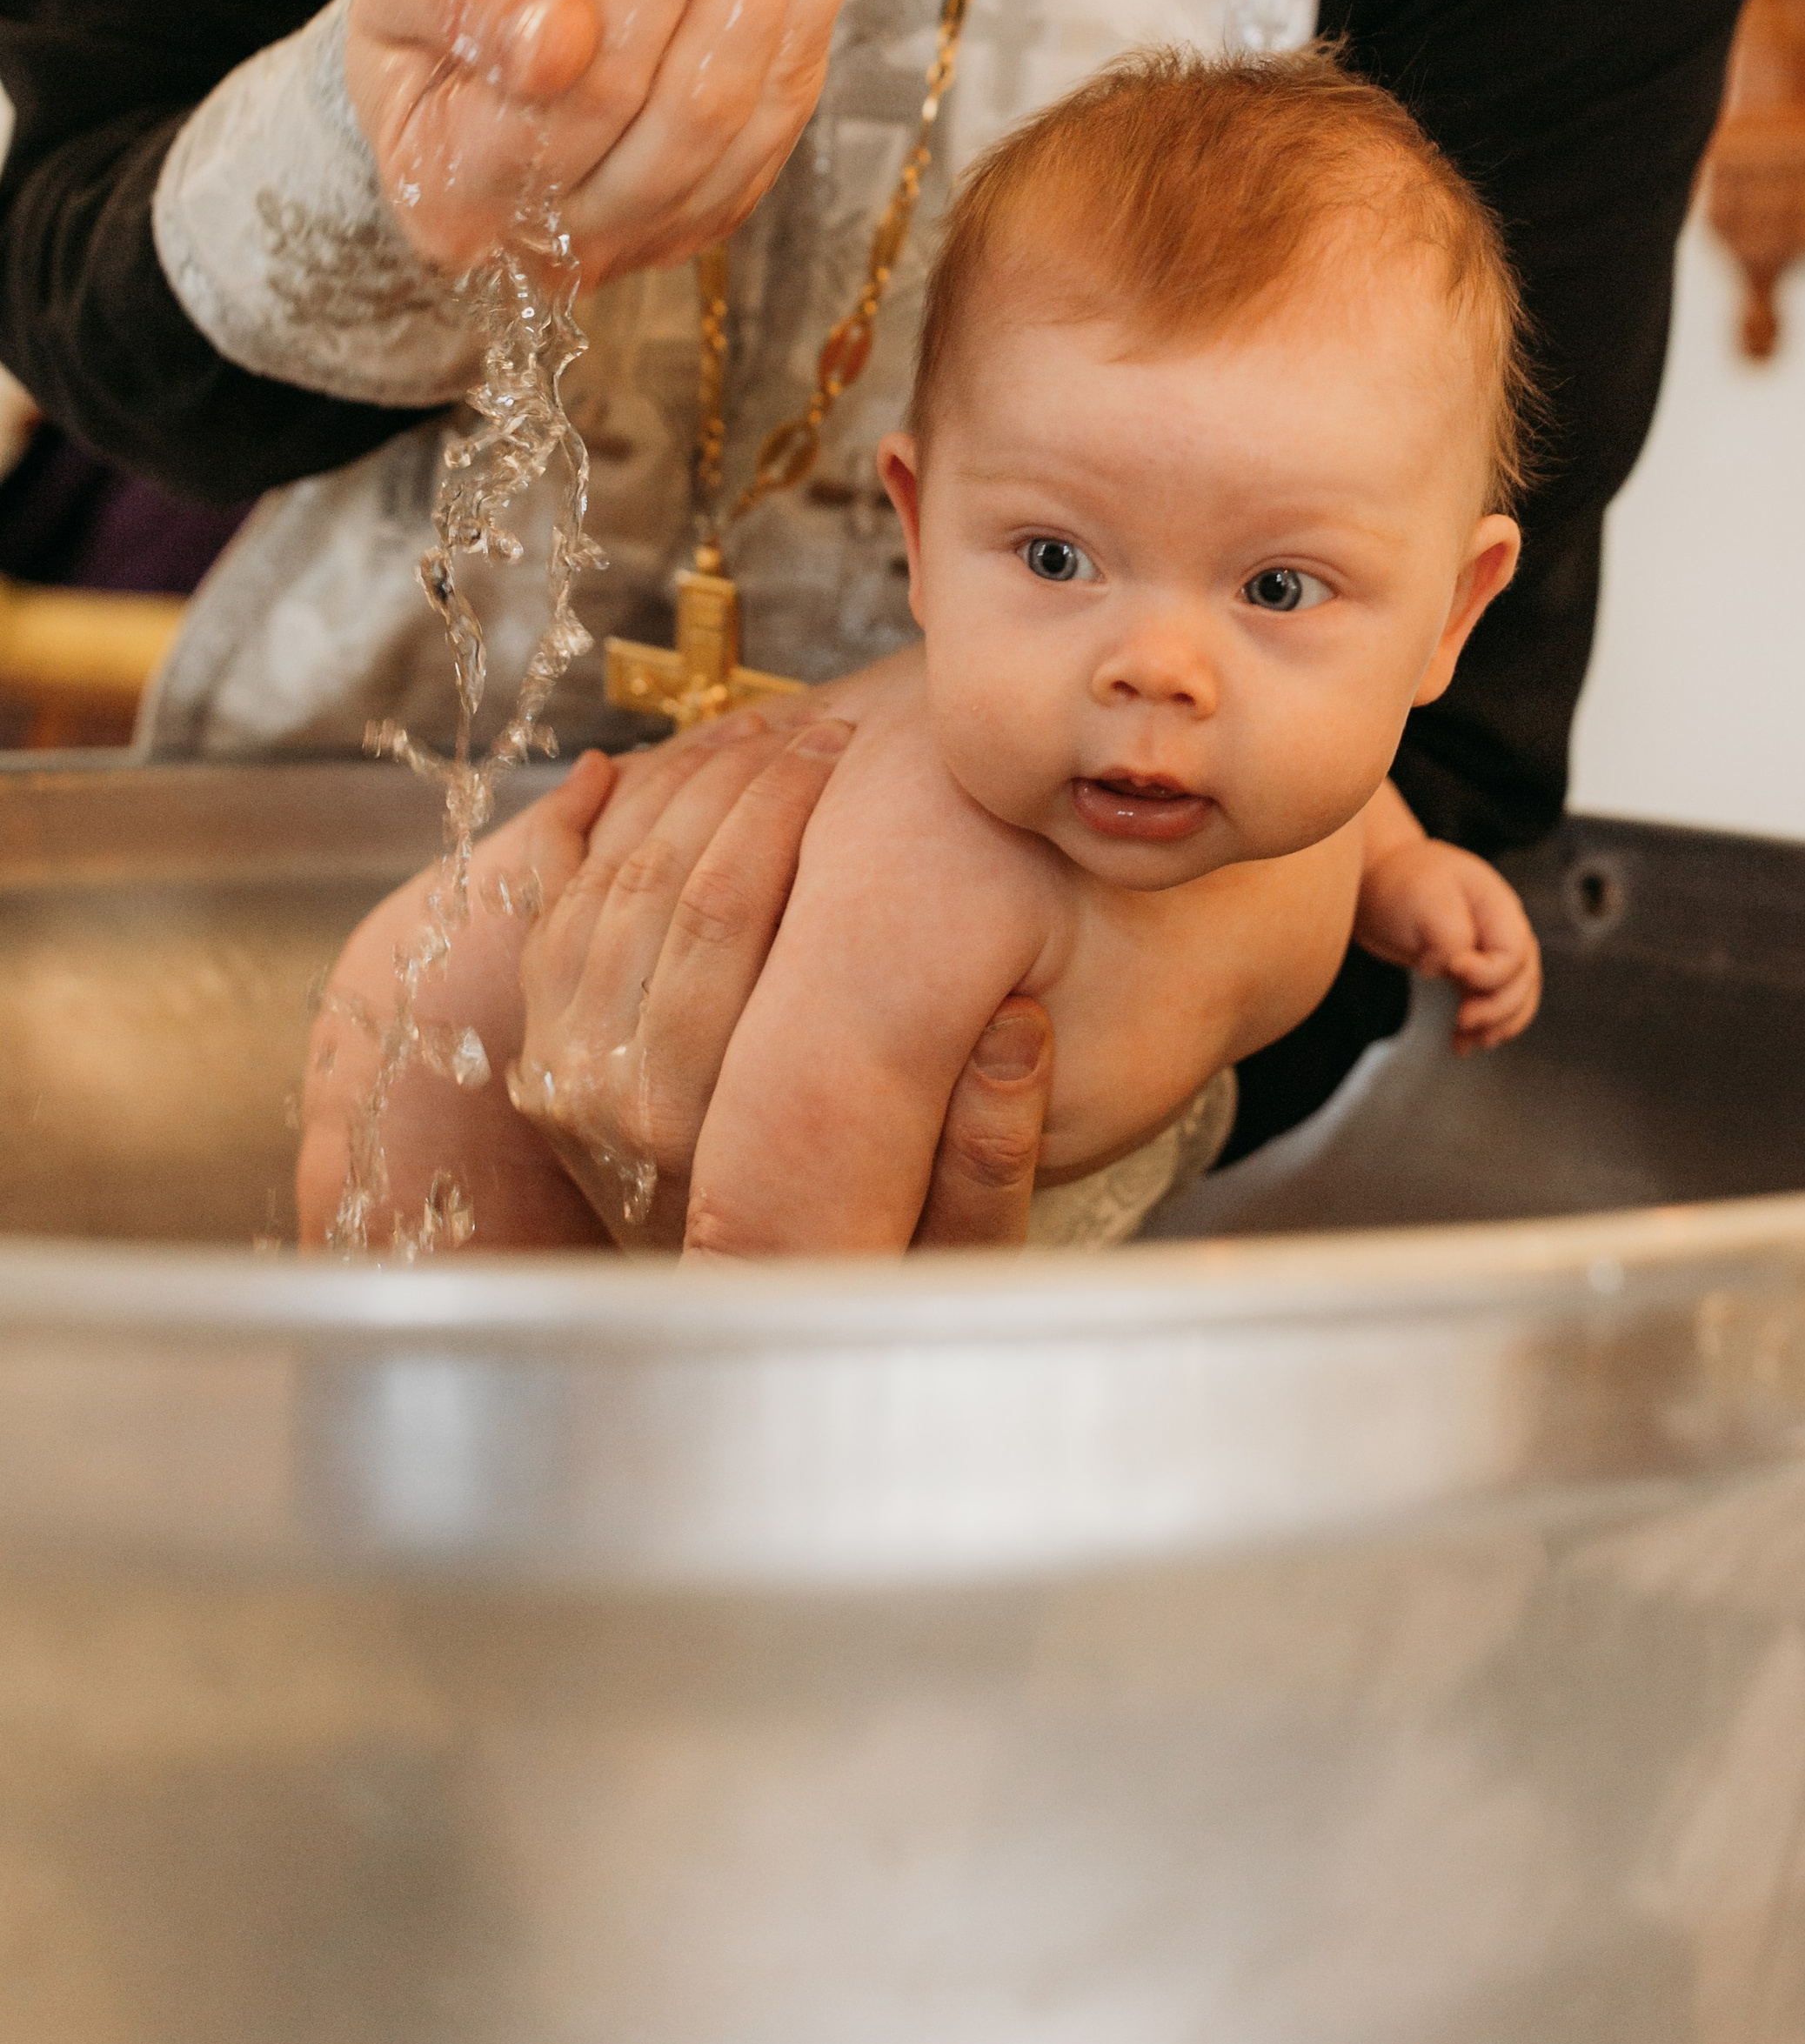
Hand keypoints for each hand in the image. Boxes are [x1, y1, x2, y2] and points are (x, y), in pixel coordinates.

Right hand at [345, 0, 867, 287]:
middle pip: (691, 103)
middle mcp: (560, 242)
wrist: (470, 42)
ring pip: (759, 102)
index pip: (584, 88)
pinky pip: (791, 93)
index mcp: (454, 196)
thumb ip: (471, 1)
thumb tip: (556, 42)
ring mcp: (652, 232)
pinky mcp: (721, 199)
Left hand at [509, 712, 1052, 1248]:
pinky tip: (621, 773)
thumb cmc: (862, 1264)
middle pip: (656, 884)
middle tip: (813, 726)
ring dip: (674, 792)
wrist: (751, 1317)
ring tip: (754, 736)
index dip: (781, 806)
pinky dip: (585, 831)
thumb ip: (988, 1163)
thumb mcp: (944, 1248)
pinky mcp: (543, 1060)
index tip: (844, 740)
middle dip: (735, 780)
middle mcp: (611, 1101)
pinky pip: (554, 911)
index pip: (719, 912)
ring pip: (602, 884)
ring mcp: (562, 1077)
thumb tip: (1023, 1035)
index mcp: (698, 1129)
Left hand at [1355, 833, 1542, 1054]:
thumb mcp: (1424, 901)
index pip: (1514, 953)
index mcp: (1497, 905)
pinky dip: (1484, 1026)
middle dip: (1497, 1008)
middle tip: (1462, 1021)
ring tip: (1467, 1042)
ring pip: (1515, 996)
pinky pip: (1493, 1002)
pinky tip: (1462, 1043)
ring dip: (1496, 1024)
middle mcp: (1502, 929)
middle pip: (1523, 979)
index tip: (1452, 971)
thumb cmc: (1400, 884)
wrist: (1377, 881)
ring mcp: (1490, 949)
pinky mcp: (1472, 970)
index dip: (1489, 972)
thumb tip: (1451, 973)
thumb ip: (1449, 937)